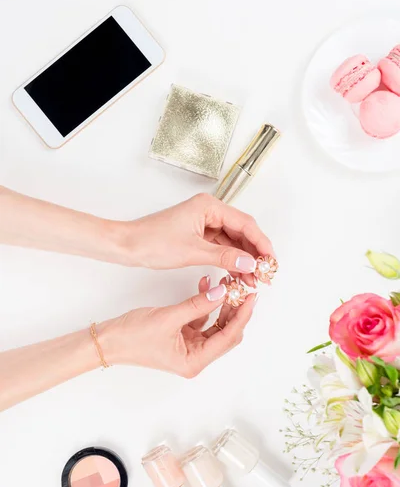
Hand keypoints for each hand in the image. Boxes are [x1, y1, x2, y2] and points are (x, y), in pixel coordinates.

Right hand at [97, 276, 255, 377]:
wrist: (108, 341)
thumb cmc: (132, 336)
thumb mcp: (169, 317)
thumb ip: (198, 304)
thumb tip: (223, 292)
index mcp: (194, 361)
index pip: (228, 337)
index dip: (242, 316)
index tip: (251, 297)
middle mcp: (195, 357)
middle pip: (226, 333)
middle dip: (234, 309)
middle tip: (241, 287)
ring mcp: (189, 347)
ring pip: (215, 325)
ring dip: (220, 304)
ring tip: (224, 282)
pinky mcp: (182, 337)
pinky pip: (201, 320)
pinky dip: (205, 304)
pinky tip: (205, 285)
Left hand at [119, 194, 274, 286]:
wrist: (127, 246)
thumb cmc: (152, 241)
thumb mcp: (193, 252)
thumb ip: (224, 257)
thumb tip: (250, 264)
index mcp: (209, 206)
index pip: (245, 224)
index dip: (261, 244)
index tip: (271, 261)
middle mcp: (209, 211)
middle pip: (241, 232)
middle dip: (254, 254)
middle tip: (265, 274)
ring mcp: (203, 223)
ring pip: (232, 241)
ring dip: (243, 260)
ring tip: (251, 280)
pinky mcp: (197, 235)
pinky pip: (221, 247)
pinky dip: (229, 260)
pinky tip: (236, 275)